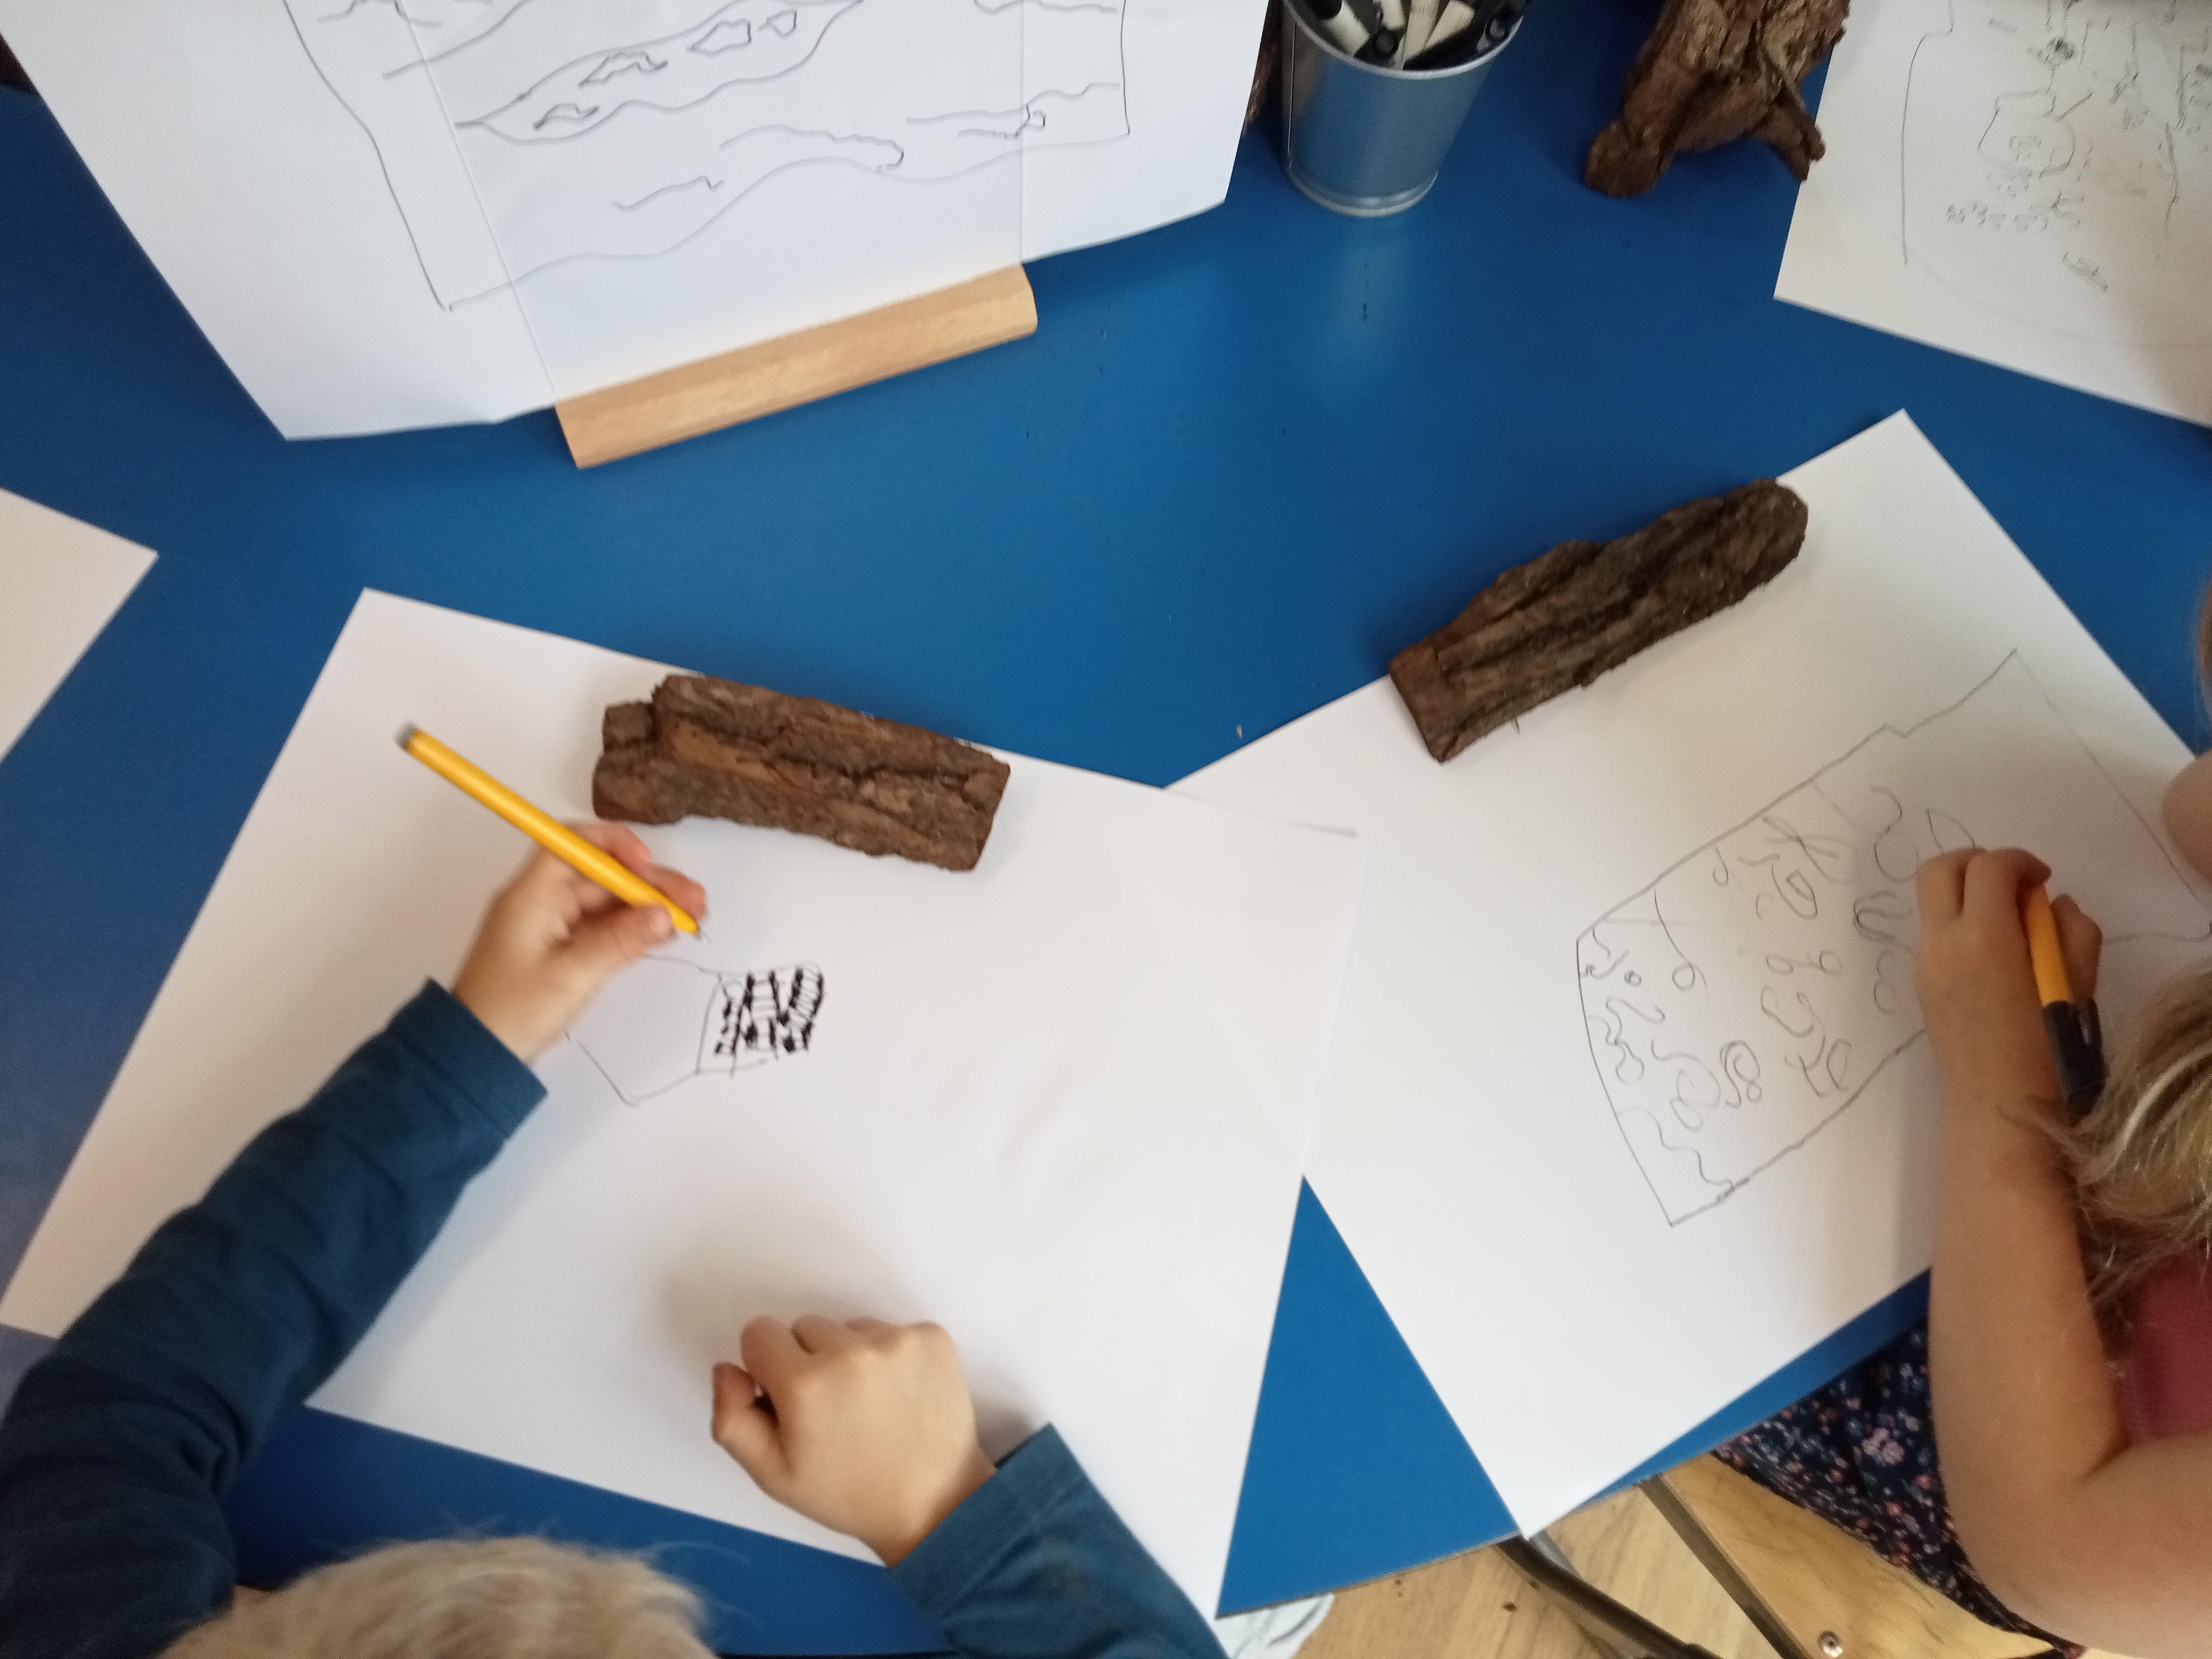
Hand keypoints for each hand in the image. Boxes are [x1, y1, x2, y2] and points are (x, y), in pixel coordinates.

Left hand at [452, 823, 706, 1061]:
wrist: (475, 1055)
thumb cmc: (512, 1011)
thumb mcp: (572, 975)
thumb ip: (621, 941)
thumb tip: (664, 915)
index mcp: (532, 895)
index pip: (573, 845)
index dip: (614, 845)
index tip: (648, 864)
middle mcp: (541, 901)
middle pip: (601, 875)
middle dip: (648, 883)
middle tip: (694, 900)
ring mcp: (550, 925)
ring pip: (607, 902)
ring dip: (647, 905)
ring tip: (691, 917)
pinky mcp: (559, 949)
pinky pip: (601, 926)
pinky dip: (631, 927)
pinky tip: (661, 932)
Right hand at [710, 1316, 995, 1565]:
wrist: (933, 1503)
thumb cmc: (846, 1493)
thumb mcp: (773, 1474)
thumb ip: (732, 1418)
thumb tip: (728, 1367)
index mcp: (805, 1384)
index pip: (759, 1332)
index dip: (767, 1368)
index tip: (788, 1400)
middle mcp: (850, 1350)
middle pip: (804, 1327)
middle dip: (808, 1361)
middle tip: (831, 1410)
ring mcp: (897, 1339)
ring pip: (848, 1328)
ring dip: (850, 1356)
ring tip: (868, 1406)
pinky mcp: (932, 1336)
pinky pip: (891, 1329)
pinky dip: (890, 1356)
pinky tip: (899, 1396)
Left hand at [1914, 848, 2099, 1117]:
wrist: (1997, 1105)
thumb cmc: (2047, 1048)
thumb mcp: (2077, 984)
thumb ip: (2071, 931)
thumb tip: (2054, 903)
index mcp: (1983, 936)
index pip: (1989, 867)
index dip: (2020, 860)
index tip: (2044, 878)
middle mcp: (1943, 942)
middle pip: (1940, 868)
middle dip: (1978, 861)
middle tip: (2015, 883)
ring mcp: (1924, 963)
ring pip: (1931, 899)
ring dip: (1967, 893)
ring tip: (2009, 922)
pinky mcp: (1920, 983)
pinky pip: (1933, 932)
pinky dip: (1960, 923)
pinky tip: (1994, 953)